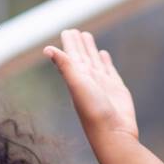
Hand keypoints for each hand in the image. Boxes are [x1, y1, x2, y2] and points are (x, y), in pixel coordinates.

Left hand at [44, 28, 138, 144]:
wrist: (113, 133)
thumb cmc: (93, 112)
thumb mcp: (77, 85)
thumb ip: (65, 66)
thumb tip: (47, 48)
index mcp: (77, 77)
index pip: (71, 55)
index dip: (69, 43)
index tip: (67, 31)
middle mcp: (89, 80)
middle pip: (82, 56)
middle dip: (78, 43)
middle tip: (75, 30)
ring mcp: (103, 84)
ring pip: (95, 61)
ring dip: (91, 49)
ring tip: (87, 36)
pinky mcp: (117, 89)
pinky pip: (109, 70)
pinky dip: (106, 61)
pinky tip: (104, 54)